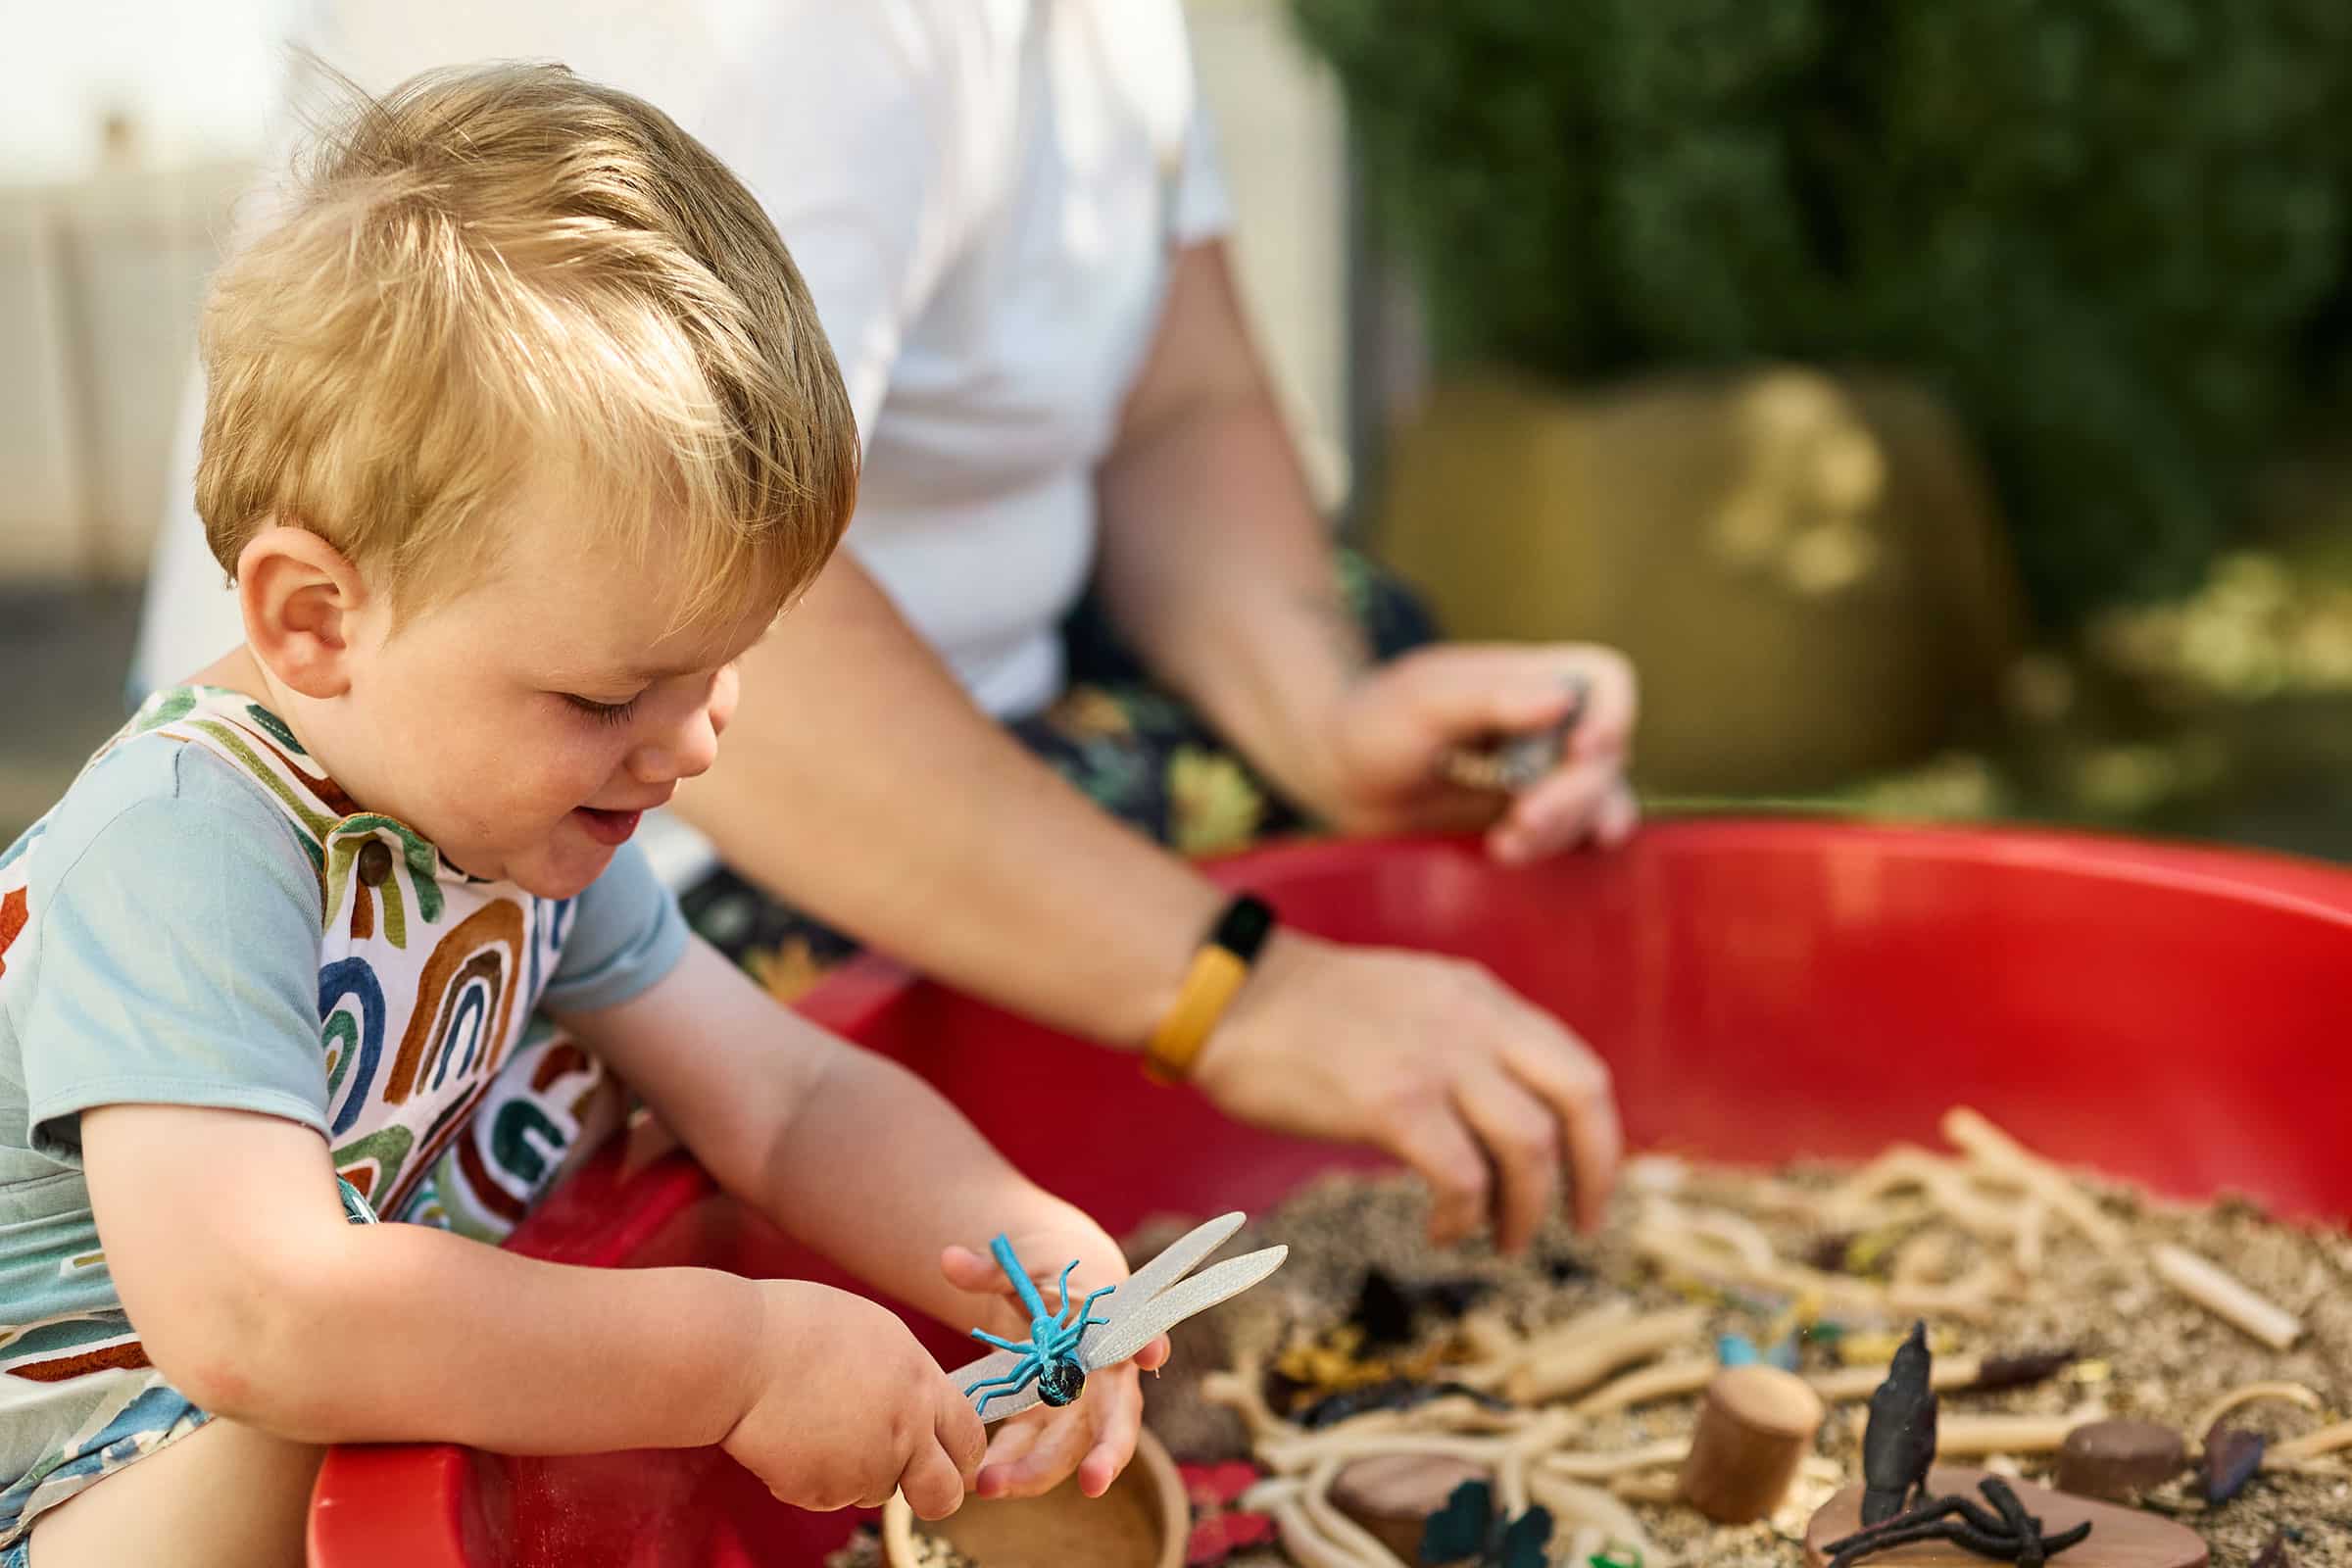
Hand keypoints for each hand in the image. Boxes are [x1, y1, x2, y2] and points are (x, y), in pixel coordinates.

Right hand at [722, 1280, 984, 1519]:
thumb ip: (907, 1375)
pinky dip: (810, 1478)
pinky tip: (789, 1437)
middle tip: (911, 1484)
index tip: (949, 1457)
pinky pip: (826, 1496)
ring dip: (855, 1474)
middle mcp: (904, 1432)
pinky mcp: (821, 1491)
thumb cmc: (797, 1326)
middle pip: (941, 1495)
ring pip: (874, 1491)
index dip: (962, 1454)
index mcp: (921, 1384)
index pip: (970, 1437)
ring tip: (816, 1423)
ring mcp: (864, 1467)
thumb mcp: (875, 1334)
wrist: (738, 1352)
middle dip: (932, 1496)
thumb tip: (921, 1404)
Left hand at [939, 1221, 1170, 1501]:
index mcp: (1110, 1330)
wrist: (1057, 1300)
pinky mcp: (1045, 1424)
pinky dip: (1006, 1466)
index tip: (1150, 1354)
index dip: (1147, 1343)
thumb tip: (949, 1260)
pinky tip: (976, 1478)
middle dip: (1107, 1453)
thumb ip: (991, 1269)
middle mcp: (1104, 1379)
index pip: (1136, 1335)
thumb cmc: (1054, 1278)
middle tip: (1093, 1483)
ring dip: (1035, 1472)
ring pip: (1069, 1450)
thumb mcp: (1027, 1265)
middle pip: (1115, 1421)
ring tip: (991, 1485)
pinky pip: (1029, 1451)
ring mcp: (1076, 1409)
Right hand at [1190, 931, 1620, 1249]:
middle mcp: (1474, 1021)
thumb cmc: (1305, 1012)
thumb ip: (1464, 1040)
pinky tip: (1439, 1231)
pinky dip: (1464, 1217)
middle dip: (1596, 1173)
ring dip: (1526, 1210)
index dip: (1599, 1135)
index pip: (1578, 1065)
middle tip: (1582, 1226)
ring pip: (1528, 1146)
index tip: (1589, 1181)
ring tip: (1502, 1242)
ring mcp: (1435, 1059)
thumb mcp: (1412, 1001)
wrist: (1229, 995)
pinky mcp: (1392, 1101)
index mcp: (1482, 998)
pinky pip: (1462, 1177)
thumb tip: (1501, 1117)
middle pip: (1580, 1097)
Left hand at [1314, 642, 1638, 863]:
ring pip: (1594, 800)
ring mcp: (1543, 771)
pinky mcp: (1529, 813)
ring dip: (1561, 828)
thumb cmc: (1376, 722)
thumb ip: (1489, 698)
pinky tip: (1522, 851)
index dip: (1613, 714)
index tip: (1580, 751)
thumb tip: (1562, 699)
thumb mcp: (1423, 702)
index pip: (1607, 679)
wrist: (1343, 777)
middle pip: (1606, 755)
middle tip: (1522, 820)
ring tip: (1504, 844)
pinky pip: (1573, 831)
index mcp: (1532, 677)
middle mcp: (1549, 723)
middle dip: (1574, 795)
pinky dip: (1559, 845)